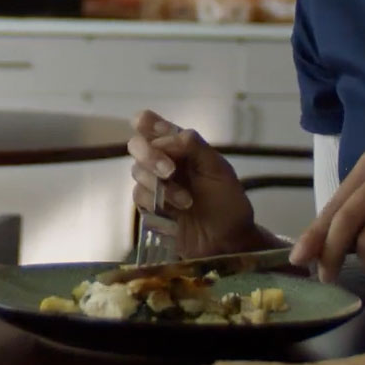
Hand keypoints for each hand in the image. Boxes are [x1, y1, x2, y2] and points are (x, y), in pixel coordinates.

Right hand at [126, 110, 260, 257]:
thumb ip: (195, 147)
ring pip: (137, 171)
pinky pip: (140, 196)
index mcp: (181, 147)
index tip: (152, 129)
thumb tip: (168, 135)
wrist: (227, 241)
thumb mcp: (219, 170)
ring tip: (186, 200)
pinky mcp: (149, 207)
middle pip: (137, 145)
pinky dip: (157, 201)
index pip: (152, 125)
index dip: (147, 123)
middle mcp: (163, 161)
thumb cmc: (228, 202)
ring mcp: (154, 184)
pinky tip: (178, 210)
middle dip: (150, 155)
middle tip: (169, 170)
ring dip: (160, 184)